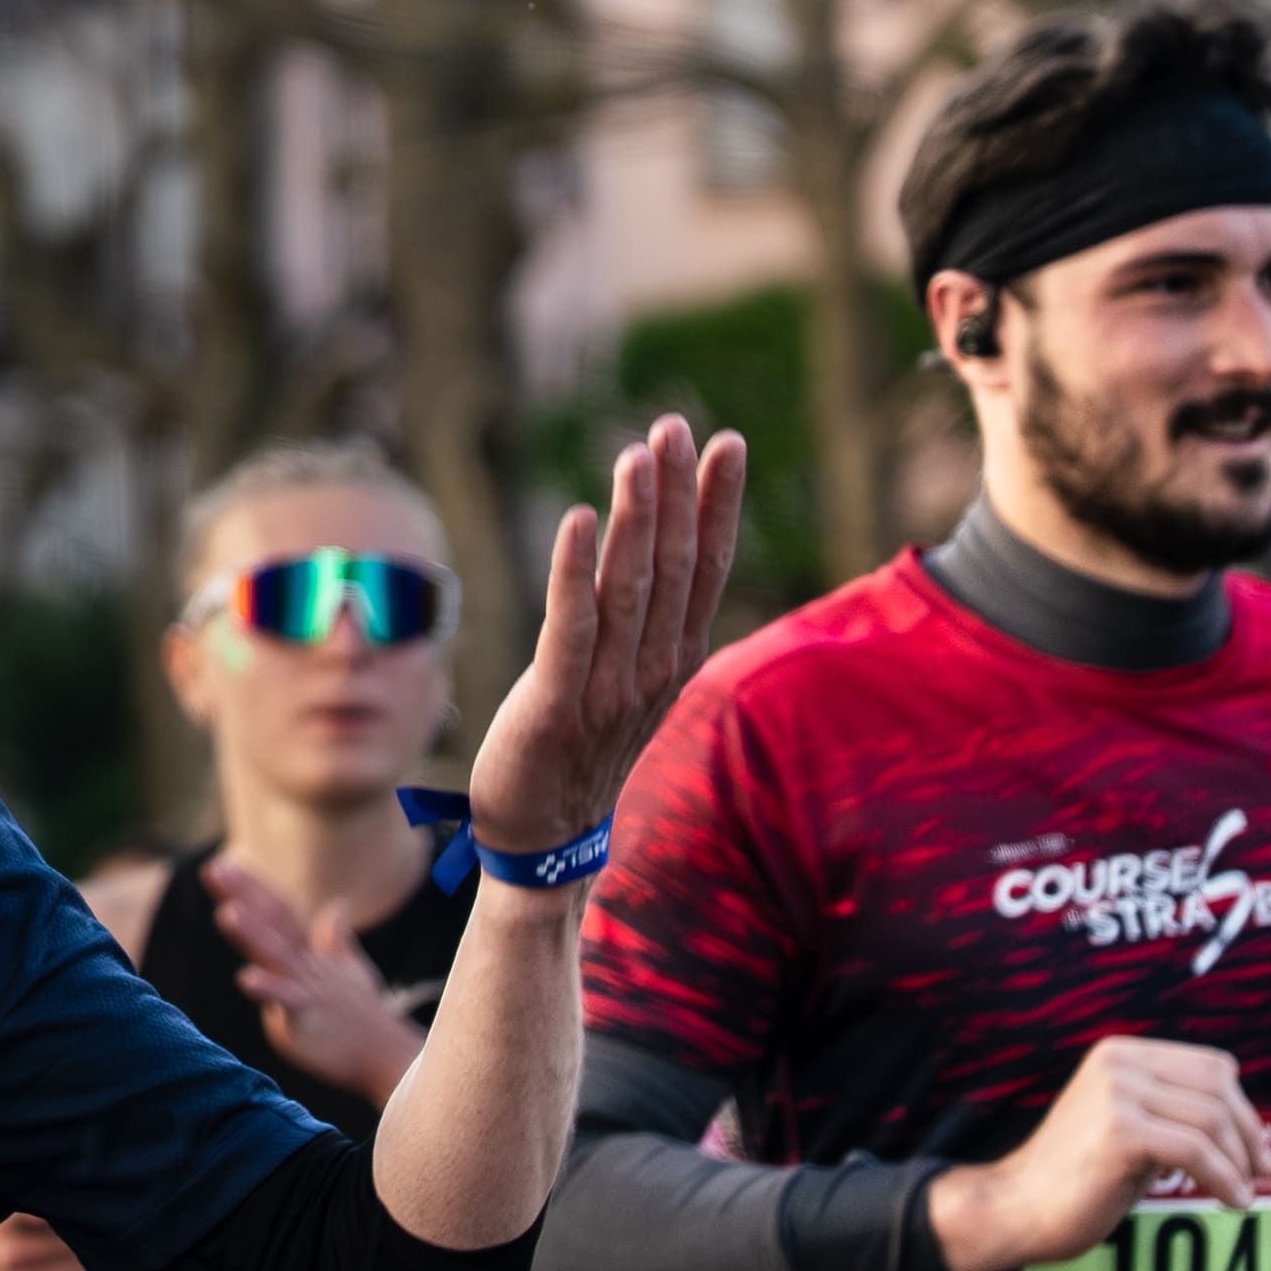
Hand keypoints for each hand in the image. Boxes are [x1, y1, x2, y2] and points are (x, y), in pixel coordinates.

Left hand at [208, 860, 425, 1101]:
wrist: (390, 1057)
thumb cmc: (366, 1019)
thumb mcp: (351, 973)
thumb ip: (336, 941)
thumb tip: (336, 908)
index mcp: (310, 956)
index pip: (280, 913)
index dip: (253, 889)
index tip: (221, 866)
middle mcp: (308, 965)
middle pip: (275, 922)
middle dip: (244, 895)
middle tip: (214, 868)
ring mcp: (309, 989)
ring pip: (278, 954)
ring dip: (252, 933)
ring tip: (227, 912)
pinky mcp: (310, 1018)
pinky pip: (288, 1001)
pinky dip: (267, 988)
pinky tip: (245, 978)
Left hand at [464, 416, 748, 852]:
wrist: (544, 844)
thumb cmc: (581, 749)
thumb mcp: (628, 680)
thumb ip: (648, 622)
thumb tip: (665, 553)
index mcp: (674, 658)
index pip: (705, 567)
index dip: (716, 503)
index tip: (726, 441)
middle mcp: (651, 668)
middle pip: (672, 566)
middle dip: (676, 492)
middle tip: (675, 426)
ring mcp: (606, 689)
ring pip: (628, 588)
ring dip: (634, 517)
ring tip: (638, 454)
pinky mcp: (553, 705)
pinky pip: (570, 629)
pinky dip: (575, 573)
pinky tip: (580, 520)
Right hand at [928, 1037, 1270, 1270]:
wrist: (1017, 1207)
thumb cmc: (1075, 1178)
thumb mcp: (1126, 1126)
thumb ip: (1170, 1113)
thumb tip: (1243, 1128)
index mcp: (1120, 1053)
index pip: (1211, 1066)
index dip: (1244, 1109)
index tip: (1255, 1149)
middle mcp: (1119, 1062)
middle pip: (1218, 1087)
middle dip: (1249, 1134)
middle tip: (1263, 1173)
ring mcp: (1116, 1092)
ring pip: (1211, 1121)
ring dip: (1239, 1164)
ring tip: (1243, 1195)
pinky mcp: (1120, 1130)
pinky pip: (1195, 1152)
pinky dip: (1224, 1180)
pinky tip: (1230, 1202)